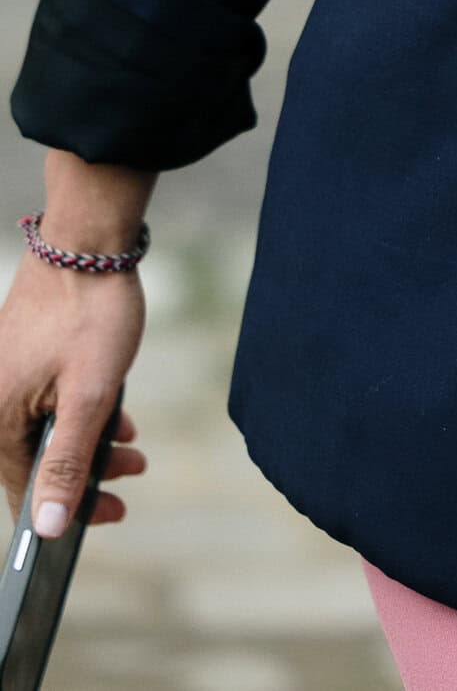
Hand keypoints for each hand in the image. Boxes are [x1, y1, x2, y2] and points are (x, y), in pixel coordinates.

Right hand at [1, 153, 153, 535]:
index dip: (70, 511)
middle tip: (134, 473)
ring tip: (133, 443)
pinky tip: (117, 411)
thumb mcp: (90, 396)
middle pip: (38, 461)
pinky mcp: (22, 354)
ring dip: (93, 442)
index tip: (114, 513)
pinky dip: (84, 412)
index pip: (26, 491)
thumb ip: (68, 464)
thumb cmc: (91, 313)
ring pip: (48, 429)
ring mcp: (6, 374)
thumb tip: (47, 527)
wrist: (89, 239)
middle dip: (91, 472)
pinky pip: (49, 401)